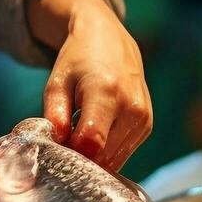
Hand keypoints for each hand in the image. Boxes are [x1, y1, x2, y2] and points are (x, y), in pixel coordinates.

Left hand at [28, 0, 152, 171]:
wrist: (109, 40)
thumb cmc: (77, 61)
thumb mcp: (57, 82)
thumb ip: (54, 113)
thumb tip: (55, 143)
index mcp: (107, 92)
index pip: (92, 141)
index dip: (70, 151)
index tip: (56, 145)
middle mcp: (132, 107)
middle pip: (103, 156)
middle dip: (79, 156)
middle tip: (63, 140)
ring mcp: (143, 119)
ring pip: (113, 161)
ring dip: (92, 156)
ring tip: (78, 132)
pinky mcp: (147, 127)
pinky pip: (121, 154)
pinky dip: (105, 151)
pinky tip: (94, 131)